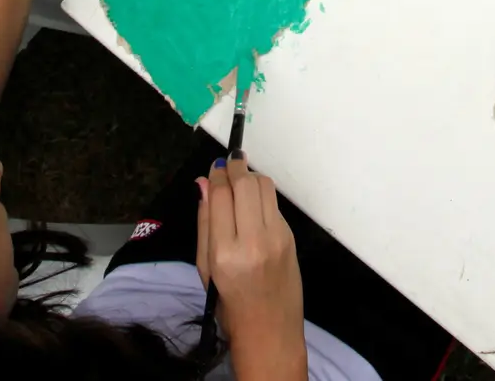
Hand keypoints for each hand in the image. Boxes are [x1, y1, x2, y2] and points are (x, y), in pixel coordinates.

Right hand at [196, 157, 305, 371]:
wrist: (269, 331)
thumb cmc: (229, 305)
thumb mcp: (205, 268)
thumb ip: (205, 223)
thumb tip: (204, 183)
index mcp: (225, 253)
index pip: (221, 196)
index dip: (217, 175)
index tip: (215, 167)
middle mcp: (253, 241)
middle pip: (246, 184)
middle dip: (236, 167)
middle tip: (229, 162)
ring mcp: (276, 238)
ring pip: (265, 187)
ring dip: (251, 177)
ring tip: (241, 180)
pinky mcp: (290, 238)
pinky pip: (274, 205)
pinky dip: (261, 197)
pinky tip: (253, 205)